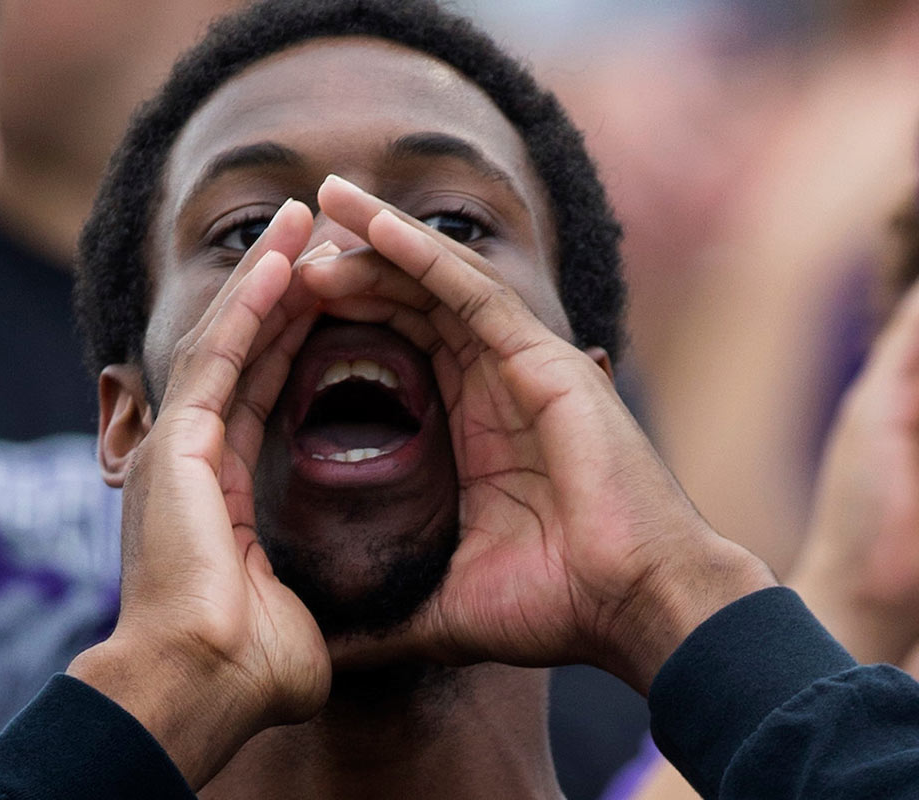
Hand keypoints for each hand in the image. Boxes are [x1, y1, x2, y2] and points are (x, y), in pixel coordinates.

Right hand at [71, 200, 335, 785]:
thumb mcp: (291, 619)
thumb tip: (341, 625)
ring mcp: (176, 445)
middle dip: (275, 286)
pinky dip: (253, 303)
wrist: (199, 685)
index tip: (323, 297)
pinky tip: (284, 260)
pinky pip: (223, 355)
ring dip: (265, 274)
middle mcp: (186, 459)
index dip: (287, 339)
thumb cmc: (247, 671)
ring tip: (302, 217)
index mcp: (209, 493)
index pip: (256, 392)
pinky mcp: (180, 442)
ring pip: (227, 336)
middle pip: (238, 349)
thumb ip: (304, 598)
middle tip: (312, 229)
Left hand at [310, 176, 772, 693]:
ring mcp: (521, 367)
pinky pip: (470, 290)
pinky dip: (418, 252)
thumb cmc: (559, 609)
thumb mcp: (446, 611)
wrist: (636, 608)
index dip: (346, 322)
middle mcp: (496, 387)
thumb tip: (321, 652)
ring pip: (436, 280)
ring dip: (376, 238)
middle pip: (412, 303)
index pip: (401, 353)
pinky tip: (370, 225)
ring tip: (320, 202)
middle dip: (352, 266)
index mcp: (475, 432)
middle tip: (287, 238)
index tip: (282, 305)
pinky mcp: (541, 360)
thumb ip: (385, 617)